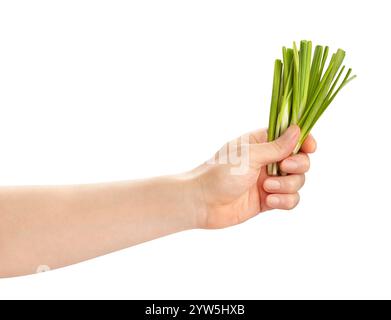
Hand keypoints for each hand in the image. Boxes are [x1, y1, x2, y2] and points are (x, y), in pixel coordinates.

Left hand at [191, 125, 315, 228]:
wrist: (202, 202)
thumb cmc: (219, 173)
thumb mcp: (249, 156)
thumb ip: (276, 147)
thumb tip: (298, 130)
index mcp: (261, 143)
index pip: (291, 137)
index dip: (304, 141)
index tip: (310, 147)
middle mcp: (267, 161)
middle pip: (300, 160)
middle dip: (297, 165)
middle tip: (284, 167)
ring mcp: (268, 181)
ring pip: (297, 182)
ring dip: (287, 185)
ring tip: (266, 188)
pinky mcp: (268, 200)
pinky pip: (290, 200)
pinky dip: (284, 201)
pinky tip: (269, 201)